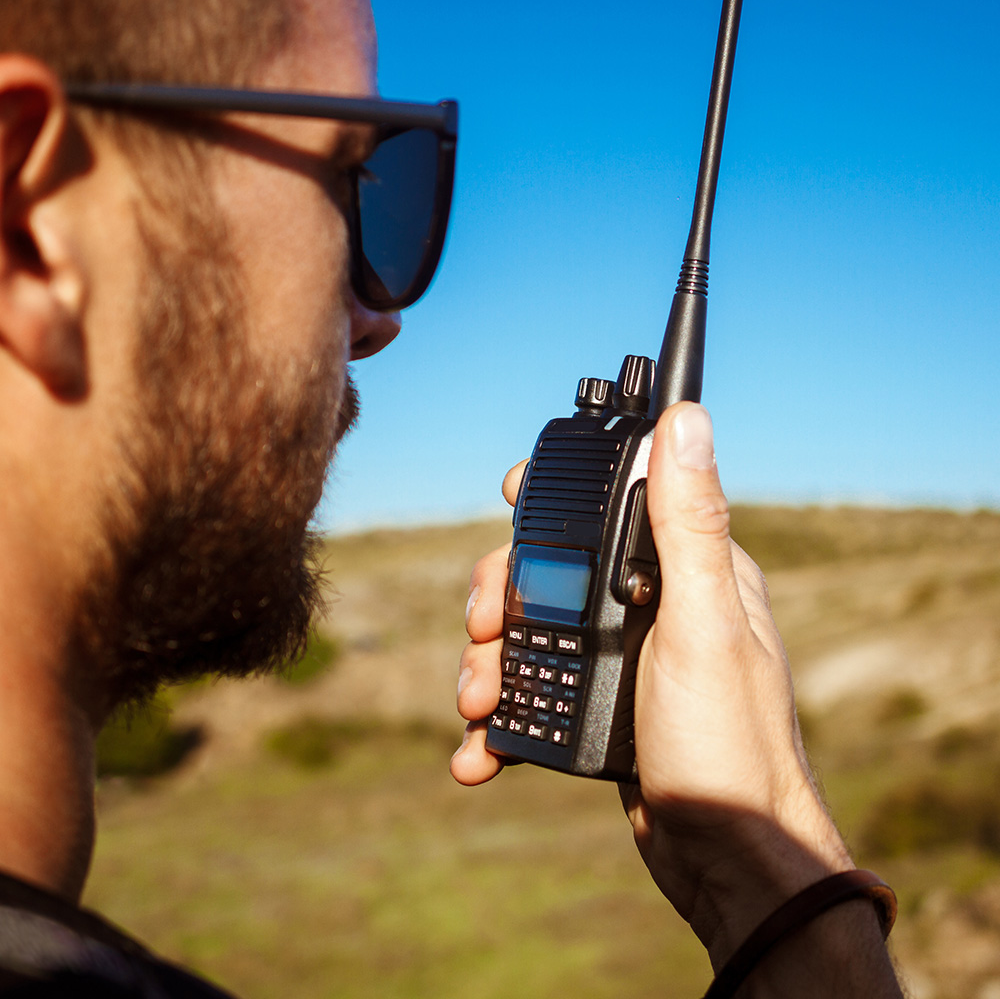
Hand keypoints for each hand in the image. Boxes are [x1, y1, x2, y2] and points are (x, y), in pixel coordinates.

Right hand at [451, 404, 899, 994]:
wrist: (730, 866)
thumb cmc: (728, 745)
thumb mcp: (702, 625)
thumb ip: (688, 526)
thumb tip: (688, 420)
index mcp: (690, 572)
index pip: (616, 504)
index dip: (558, 498)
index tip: (511, 496)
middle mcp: (658, 607)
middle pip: (555, 573)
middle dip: (504, 598)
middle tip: (482, 630)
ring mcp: (628, 660)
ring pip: (536, 635)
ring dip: (493, 663)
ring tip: (476, 703)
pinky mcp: (606, 710)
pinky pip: (541, 695)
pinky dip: (506, 718)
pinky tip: (482, 748)